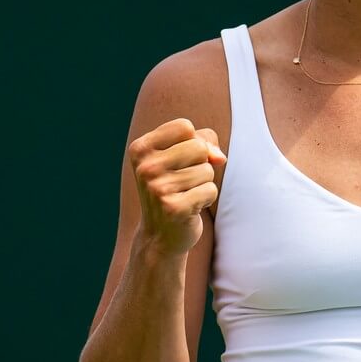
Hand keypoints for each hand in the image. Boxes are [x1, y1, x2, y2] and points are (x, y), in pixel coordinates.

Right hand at [127, 118, 226, 255]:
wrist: (160, 235)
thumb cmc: (175, 186)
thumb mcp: (183, 155)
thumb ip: (204, 142)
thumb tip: (219, 158)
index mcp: (140, 148)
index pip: (185, 127)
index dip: (193, 142)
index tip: (180, 161)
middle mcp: (145, 167)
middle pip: (198, 147)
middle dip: (201, 164)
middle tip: (183, 182)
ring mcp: (157, 189)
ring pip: (207, 170)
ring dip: (203, 183)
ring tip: (185, 195)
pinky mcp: (173, 208)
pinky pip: (210, 190)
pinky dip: (206, 199)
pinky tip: (189, 208)